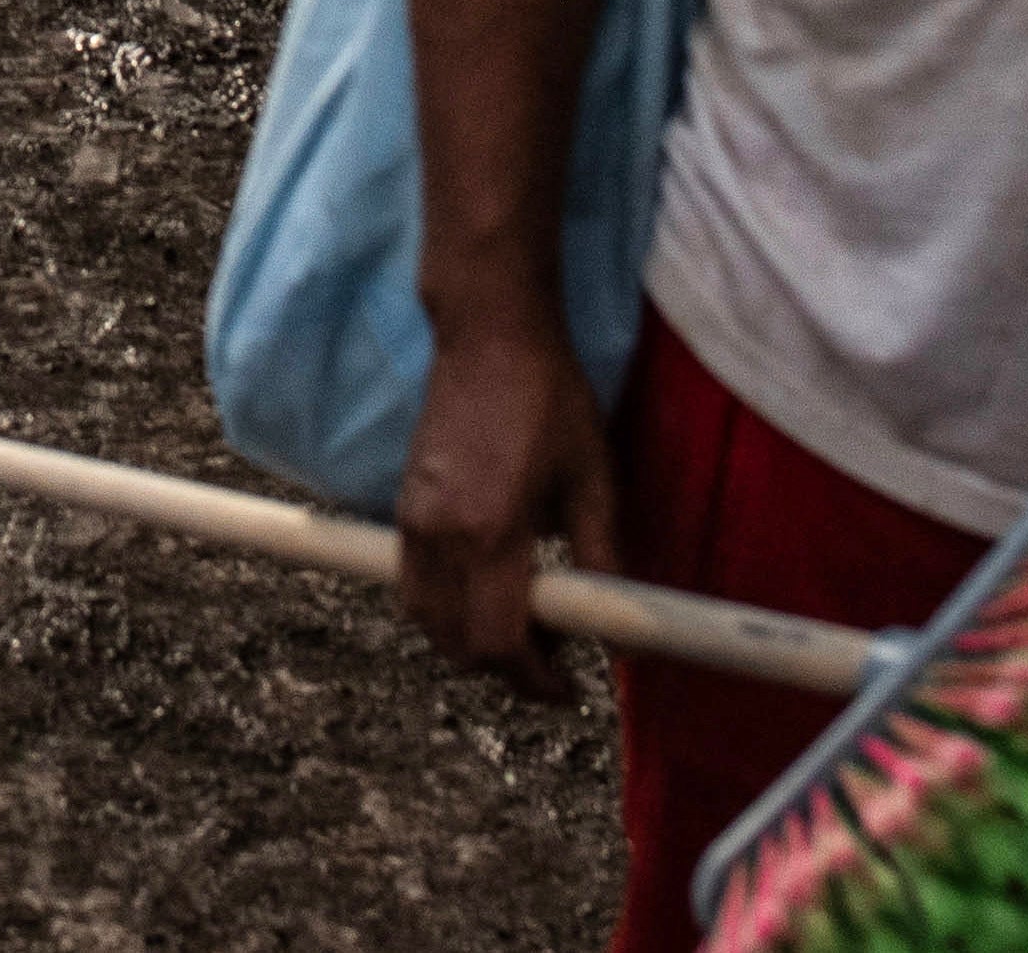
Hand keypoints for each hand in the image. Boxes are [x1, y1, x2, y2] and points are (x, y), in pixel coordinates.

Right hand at [393, 316, 621, 694]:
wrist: (488, 336)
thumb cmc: (550, 401)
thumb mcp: (595, 481)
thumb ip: (605, 563)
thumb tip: (624, 636)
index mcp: (492, 530)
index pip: (498, 642)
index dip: (534, 681)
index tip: (568, 690)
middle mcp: (441, 533)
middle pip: (456, 644)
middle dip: (505, 668)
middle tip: (554, 659)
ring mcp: (412, 520)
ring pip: (426, 620)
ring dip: (470, 641)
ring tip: (522, 624)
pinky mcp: (402, 507)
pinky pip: (413, 584)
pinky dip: (444, 609)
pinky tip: (487, 588)